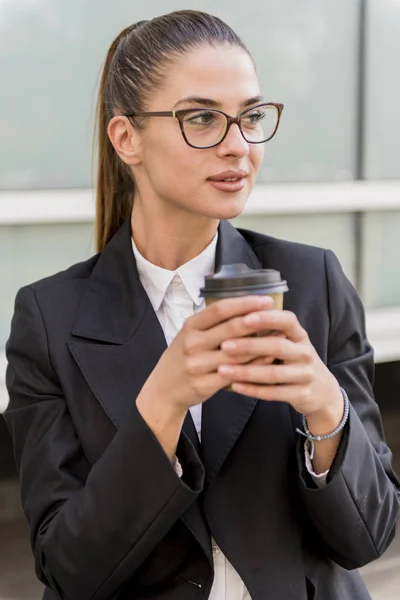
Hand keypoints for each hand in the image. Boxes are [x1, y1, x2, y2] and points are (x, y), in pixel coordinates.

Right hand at [140, 295, 275, 412]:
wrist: (163, 389)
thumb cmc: (183, 357)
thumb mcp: (190, 334)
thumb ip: (213, 323)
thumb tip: (247, 308)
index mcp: (190, 326)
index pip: (220, 310)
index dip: (244, 303)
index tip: (266, 299)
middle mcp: (192, 344)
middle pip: (230, 329)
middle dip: (257, 320)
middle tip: (278, 315)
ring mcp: (197, 365)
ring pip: (236, 353)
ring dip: (261, 344)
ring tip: (280, 336)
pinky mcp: (204, 384)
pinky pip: (235, 373)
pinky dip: (254, 366)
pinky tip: (268, 359)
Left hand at [217, 309, 343, 424]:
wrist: (322, 391)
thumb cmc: (294, 360)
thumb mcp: (289, 342)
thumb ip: (268, 331)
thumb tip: (234, 314)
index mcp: (300, 335)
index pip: (287, 320)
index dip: (267, 318)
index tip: (244, 317)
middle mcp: (305, 353)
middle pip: (278, 346)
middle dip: (249, 345)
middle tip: (224, 345)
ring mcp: (305, 375)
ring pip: (274, 373)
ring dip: (246, 371)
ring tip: (222, 369)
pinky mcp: (302, 395)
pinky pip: (274, 393)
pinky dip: (253, 389)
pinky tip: (234, 386)